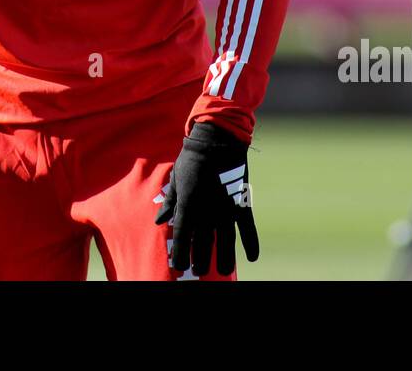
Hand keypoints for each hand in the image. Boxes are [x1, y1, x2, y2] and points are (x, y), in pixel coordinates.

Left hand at [154, 121, 259, 275]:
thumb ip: (170, 202)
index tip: (179, 267)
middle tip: (198, 272)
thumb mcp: (176, 179)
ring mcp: (226, 207)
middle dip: (200, 259)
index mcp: (188, 203)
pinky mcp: (241, 201)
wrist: (216, 138)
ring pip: (225, 240)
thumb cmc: (191, 158)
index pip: (182, 236)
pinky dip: (251, 242)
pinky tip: (252, 257)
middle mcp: (207, 209)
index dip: (181, 254)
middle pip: (203, 242)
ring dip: (224, 257)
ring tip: (222, 272)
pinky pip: (247, 226)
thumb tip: (159, 221)